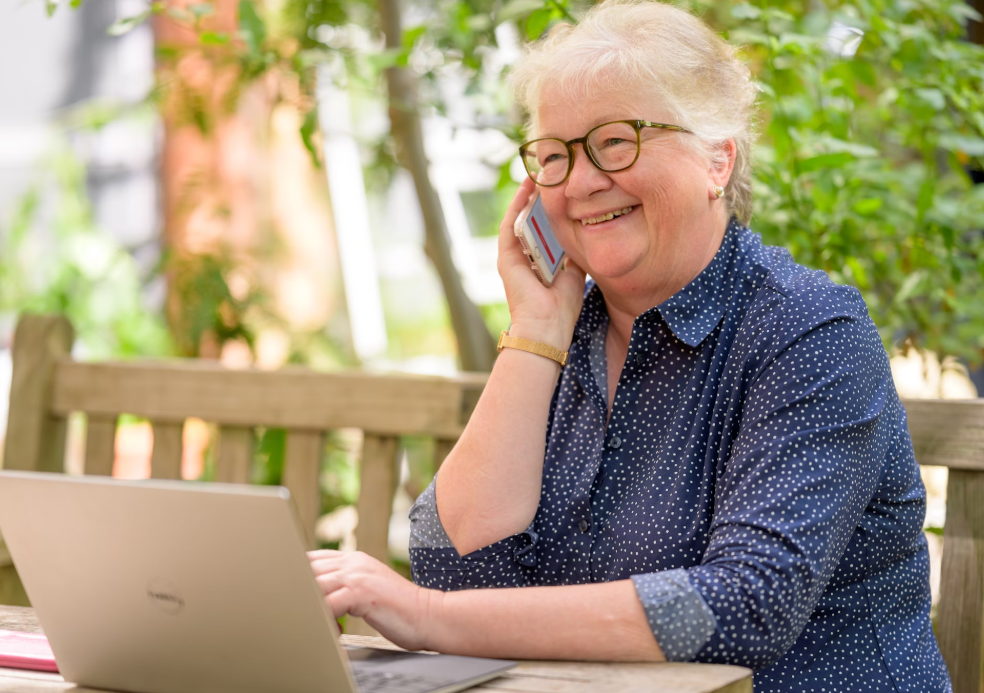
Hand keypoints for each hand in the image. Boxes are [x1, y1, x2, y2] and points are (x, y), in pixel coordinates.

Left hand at [307, 549, 440, 650]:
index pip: (313, 559)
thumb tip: (321, 596)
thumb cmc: (400, 609)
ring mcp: (357, 576)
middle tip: (299, 614)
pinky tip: (332, 632)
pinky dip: (322, 621)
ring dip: (310, 608)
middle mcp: (353, 562)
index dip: (298, 576)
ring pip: (314, 586)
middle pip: (307, 570)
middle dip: (298, 593)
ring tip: (314, 626)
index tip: (293, 595)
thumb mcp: (369, 588)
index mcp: (354, 559)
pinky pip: (327, 605)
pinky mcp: (361, 593)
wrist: (430, 615)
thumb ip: (347, 584)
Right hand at [498, 178, 586, 347]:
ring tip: (540, 173)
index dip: (553, 209)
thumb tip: (586, 233)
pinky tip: (527, 188)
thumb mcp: (574, 274)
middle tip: (552, 173)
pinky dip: (518, 205)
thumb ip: (574, 255)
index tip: (565, 189)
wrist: (547, 328)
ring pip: (520, 218)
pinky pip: (511, 225)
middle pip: (532, 220)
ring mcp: (512, 256)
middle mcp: (524, 257)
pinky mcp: (506, 257)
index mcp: (539, 263)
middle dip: (541, 197)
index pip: (545, 230)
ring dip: (528, 195)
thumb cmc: (561, 309)